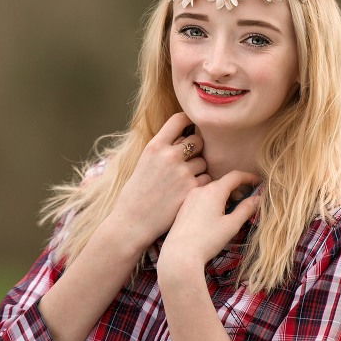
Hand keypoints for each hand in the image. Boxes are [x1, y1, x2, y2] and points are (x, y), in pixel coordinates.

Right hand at [110, 113, 210, 246]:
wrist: (133, 221)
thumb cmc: (137, 192)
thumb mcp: (144, 162)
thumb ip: (163, 148)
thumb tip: (185, 136)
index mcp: (155, 146)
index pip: (179, 119)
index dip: (189, 121)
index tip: (192, 126)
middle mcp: (169, 156)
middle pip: (198, 141)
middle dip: (196, 150)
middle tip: (187, 163)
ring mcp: (182, 173)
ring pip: (203, 163)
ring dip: (197, 170)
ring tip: (181, 183)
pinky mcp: (192, 189)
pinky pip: (206, 180)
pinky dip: (200, 186)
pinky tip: (186, 193)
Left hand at [159, 171, 260, 267]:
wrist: (179, 254)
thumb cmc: (208, 240)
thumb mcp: (231, 225)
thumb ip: (246, 209)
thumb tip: (258, 198)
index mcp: (214, 190)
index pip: (235, 176)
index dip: (249, 177)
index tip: (258, 181)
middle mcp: (200, 189)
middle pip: (223, 183)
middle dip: (237, 190)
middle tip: (247, 203)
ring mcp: (190, 197)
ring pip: (212, 190)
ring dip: (225, 196)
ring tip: (231, 212)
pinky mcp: (183, 206)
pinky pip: (202, 197)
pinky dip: (213, 201)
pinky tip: (215, 217)